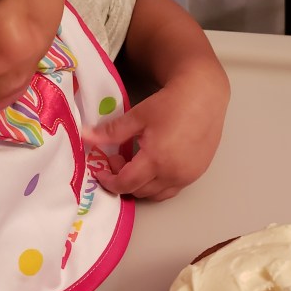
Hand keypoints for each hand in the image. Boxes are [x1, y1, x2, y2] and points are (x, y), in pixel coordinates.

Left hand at [83, 66, 227, 200]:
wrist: (204, 95)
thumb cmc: (172, 103)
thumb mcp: (137, 116)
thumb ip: (111, 132)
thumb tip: (86, 136)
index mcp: (157, 159)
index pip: (126, 183)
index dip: (109, 181)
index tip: (101, 170)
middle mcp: (174, 173)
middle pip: (140, 191)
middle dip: (124, 180)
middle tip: (118, 159)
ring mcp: (188, 176)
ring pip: (157, 194)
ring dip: (141, 185)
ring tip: (136, 162)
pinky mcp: (197, 173)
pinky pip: (172, 188)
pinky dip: (158, 184)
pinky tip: (154, 165)